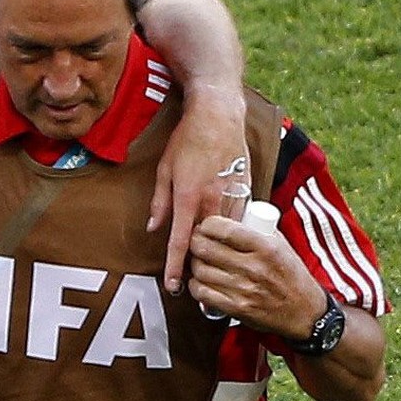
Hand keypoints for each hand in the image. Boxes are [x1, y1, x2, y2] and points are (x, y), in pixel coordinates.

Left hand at [149, 85, 246, 292]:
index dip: (175, 266)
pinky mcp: (247, 190)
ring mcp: (232, 196)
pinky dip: (232, 231)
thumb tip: (153, 229)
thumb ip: (160, 202)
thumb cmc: (187, 140)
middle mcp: (212, 201)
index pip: (179, 241)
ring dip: (216, 248)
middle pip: (204, 243)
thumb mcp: (164, 170)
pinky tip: (229, 236)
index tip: (172, 285)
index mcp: (188, 197)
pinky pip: (239, 220)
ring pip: (225, 235)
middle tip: (189, 275)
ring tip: (210, 260)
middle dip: (197, 261)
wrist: (218, 115)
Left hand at [186, 214, 325, 338]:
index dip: (206, 225)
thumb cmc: (292, 277)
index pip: (224, 229)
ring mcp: (244, 289)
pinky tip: (201, 281)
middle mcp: (254, 268)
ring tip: (200, 261)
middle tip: (196, 241)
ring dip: (194, 264)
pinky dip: (196, 285)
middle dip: (195, 242)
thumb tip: (231, 214)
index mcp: (266, 247)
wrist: (306, 313)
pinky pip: (202, 293)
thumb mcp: (282, 246)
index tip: (205, 226)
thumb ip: (258, 229)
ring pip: (200, 270)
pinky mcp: (237, 308)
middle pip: (205, 248)